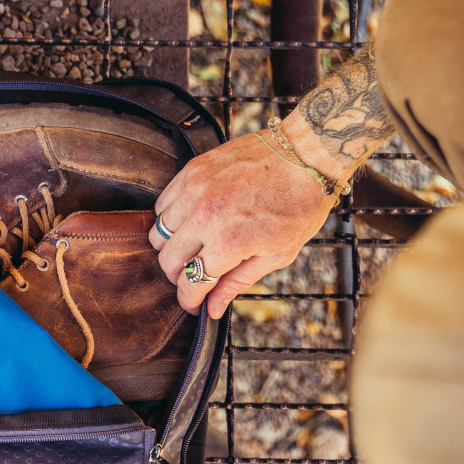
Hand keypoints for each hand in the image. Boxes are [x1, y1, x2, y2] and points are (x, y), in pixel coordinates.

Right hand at [148, 130, 338, 318]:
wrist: (305, 153)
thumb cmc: (300, 203)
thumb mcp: (277, 253)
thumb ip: (237, 282)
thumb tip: (212, 309)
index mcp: (230, 242)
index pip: (192, 283)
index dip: (190, 300)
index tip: (194, 304)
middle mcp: (206, 216)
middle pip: (168, 260)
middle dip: (179, 276)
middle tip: (196, 277)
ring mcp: (195, 190)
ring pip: (158, 233)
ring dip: (172, 247)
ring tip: (193, 247)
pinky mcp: (192, 171)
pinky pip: (162, 204)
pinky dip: (171, 219)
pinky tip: (191, 221)